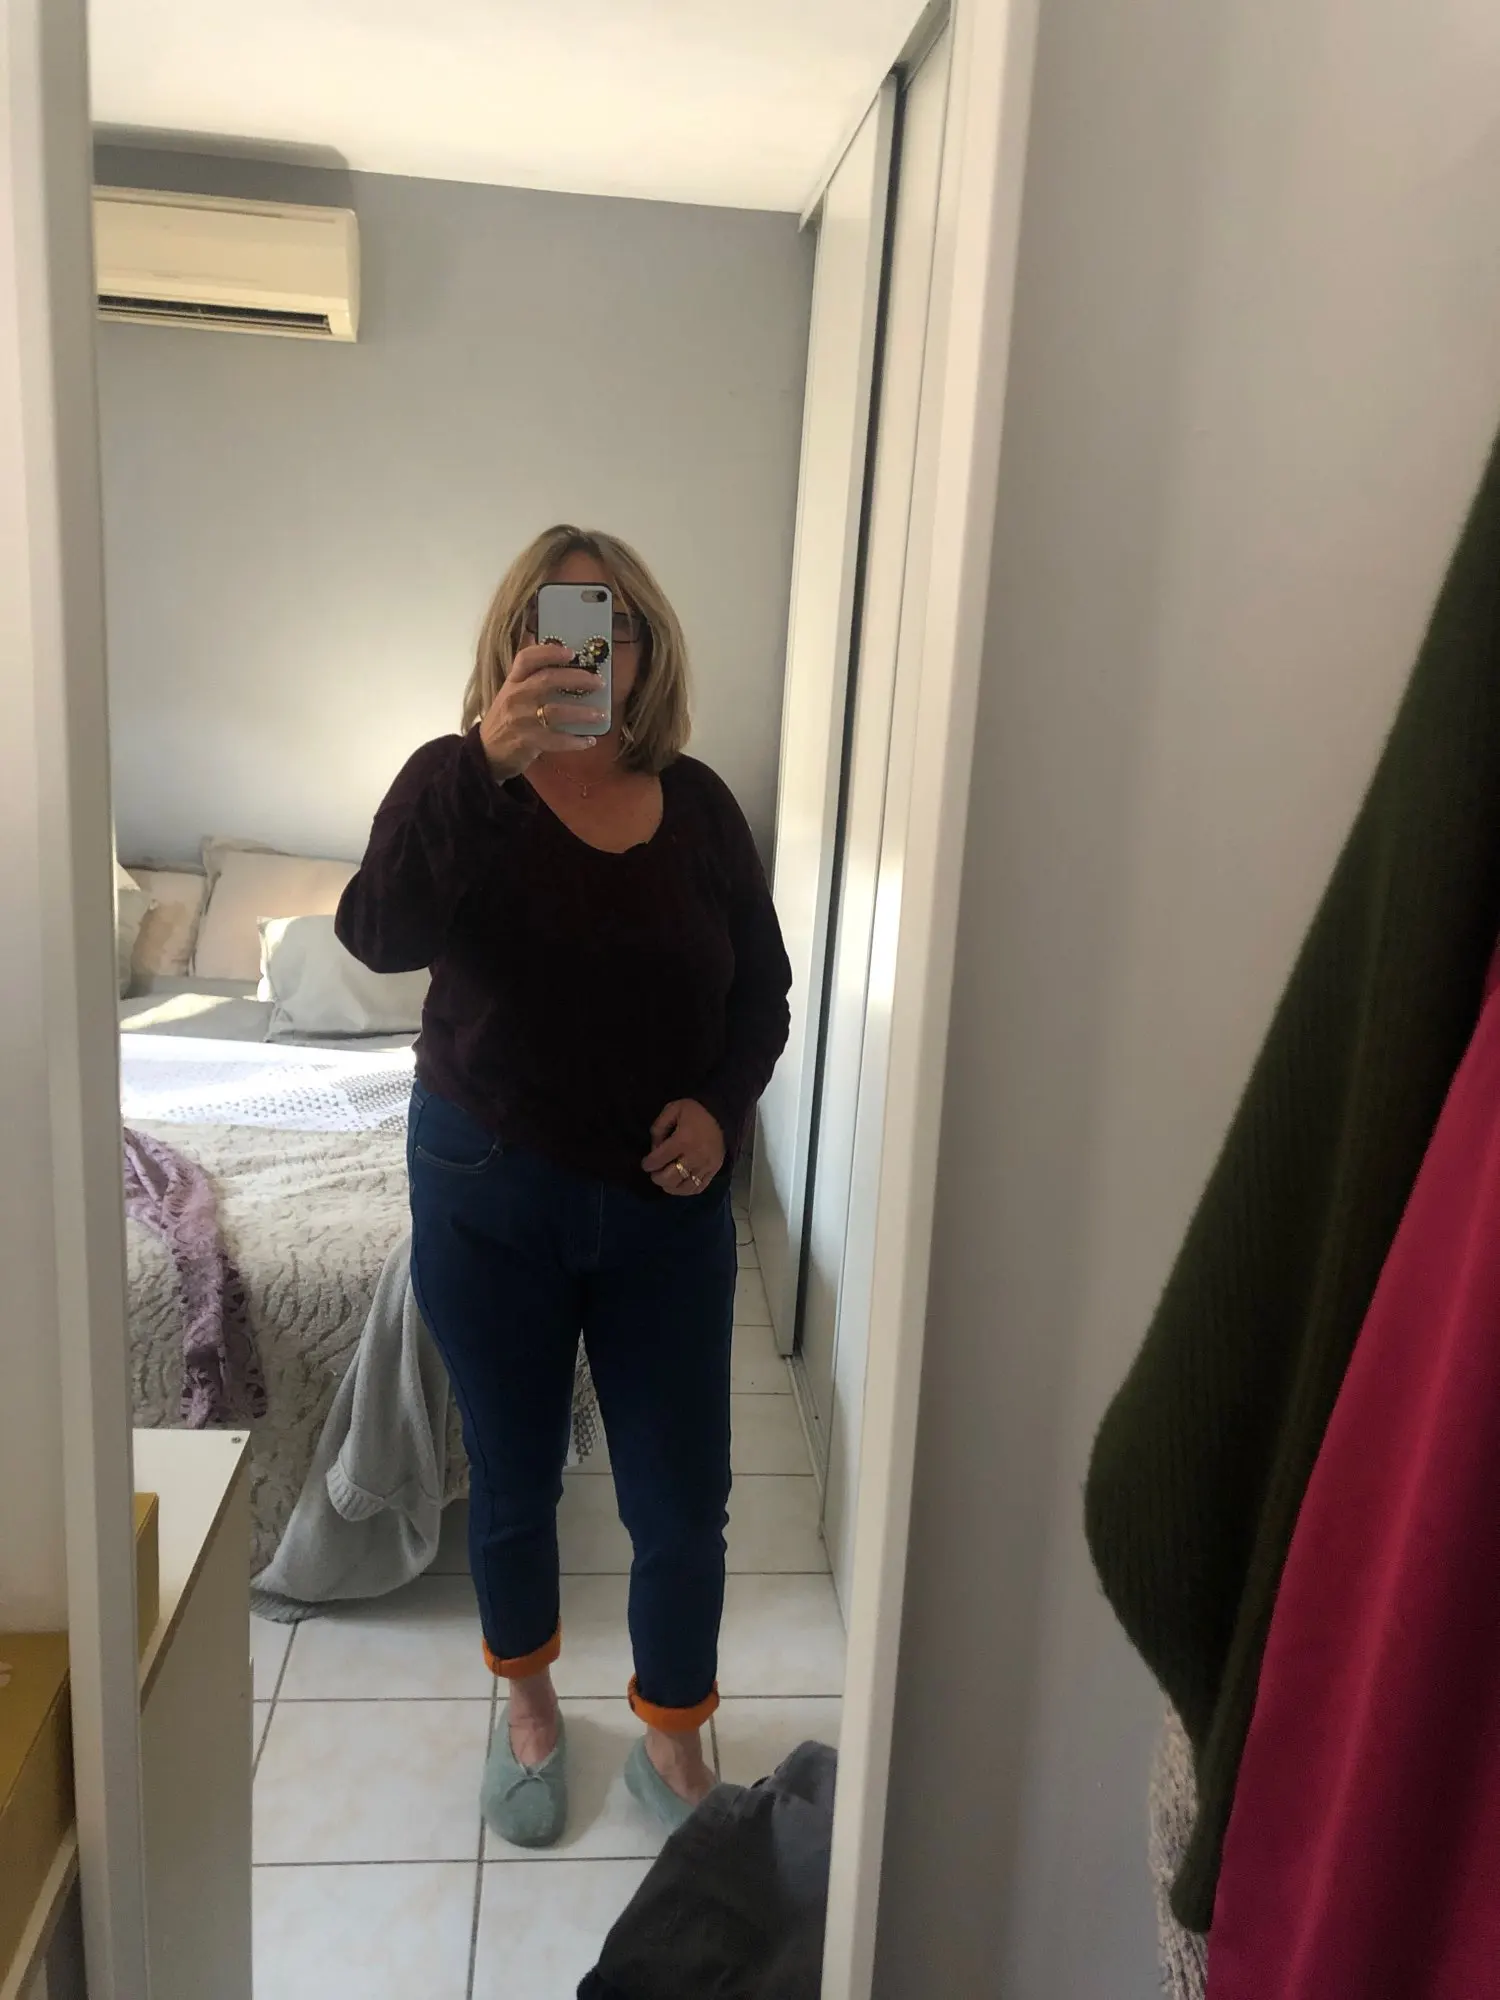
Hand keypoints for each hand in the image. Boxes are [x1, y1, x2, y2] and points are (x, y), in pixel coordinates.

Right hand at [480, 642, 609, 778]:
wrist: (487, 752)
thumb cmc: (506, 719)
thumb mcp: (511, 692)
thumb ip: (528, 673)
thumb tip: (543, 643)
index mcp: (513, 681)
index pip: (527, 658)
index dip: (550, 652)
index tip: (571, 652)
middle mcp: (515, 697)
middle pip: (548, 680)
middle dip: (577, 679)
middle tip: (598, 683)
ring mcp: (520, 719)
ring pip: (556, 711)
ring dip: (582, 713)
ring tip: (601, 714)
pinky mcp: (527, 741)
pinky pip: (556, 740)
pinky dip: (575, 741)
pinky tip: (589, 740)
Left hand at [642, 1099, 724, 1195]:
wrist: (723, 1114)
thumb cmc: (696, 1111)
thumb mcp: (672, 1109)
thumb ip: (659, 1127)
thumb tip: (654, 1148)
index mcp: (683, 1140)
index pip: (659, 1160)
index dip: (648, 1164)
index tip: (646, 1164)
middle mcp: (694, 1157)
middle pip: (670, 1178)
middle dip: (657, 1177)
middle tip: (655, 1172)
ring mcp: (706, 1166)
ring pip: (683, 1187)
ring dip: (670, 1186)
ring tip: (666, 1181)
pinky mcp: (714, 1171)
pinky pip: (698, 1188)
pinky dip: (686, 1190)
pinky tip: (679, 1185)